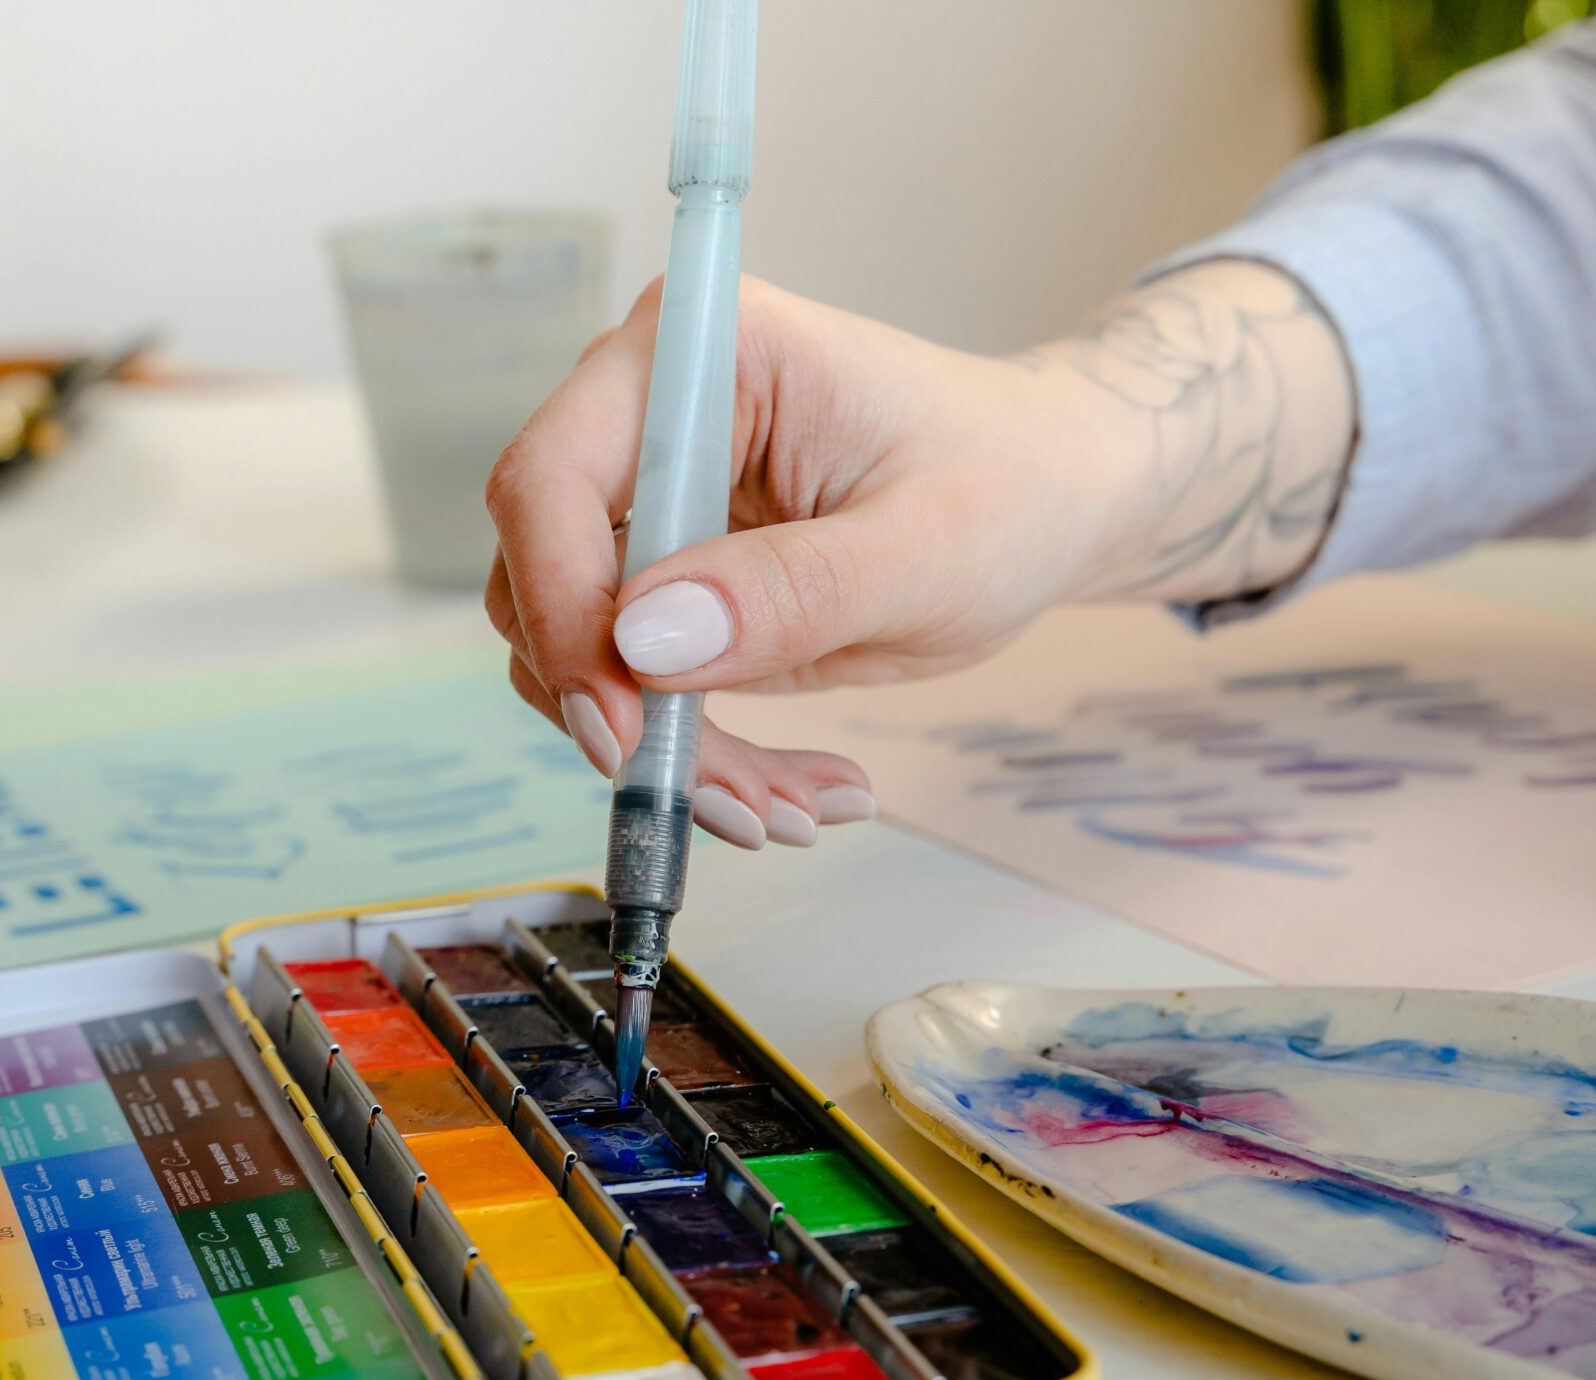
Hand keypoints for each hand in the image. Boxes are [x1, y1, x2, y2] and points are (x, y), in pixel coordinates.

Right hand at [484, 262, 1354, 848]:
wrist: (1051, 495)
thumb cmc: (1009, 485)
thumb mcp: (927, 552)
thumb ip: (790, 593)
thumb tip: (643, 643)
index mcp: (698, 353)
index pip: (549, 477)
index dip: (560, 609)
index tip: (620, 728)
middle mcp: (645, 416)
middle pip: (544, 579)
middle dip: (624, 711)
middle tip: (733, 806)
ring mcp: (649, 501)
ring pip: (581, 655)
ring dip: (670, 755)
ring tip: (795, 810)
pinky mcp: (666, 579)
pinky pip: (634, 688)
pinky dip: (698, 757)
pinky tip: (798, 792)